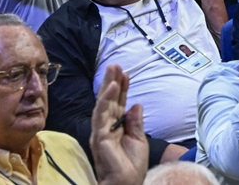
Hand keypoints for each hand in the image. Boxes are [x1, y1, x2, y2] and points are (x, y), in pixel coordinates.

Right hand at [90, 65, 148, 184]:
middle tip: (115, 65)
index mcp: (116, 128)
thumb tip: (136, 103)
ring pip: (103, 105)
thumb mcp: (138, 140)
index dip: (122, 88)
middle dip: (111, 82)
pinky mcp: (99, 137)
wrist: (125, 184)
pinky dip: (106, 100)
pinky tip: (112, 88)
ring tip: (113, 71)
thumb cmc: (130, 166)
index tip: (126, 73)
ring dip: (108, 87)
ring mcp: (101, 132)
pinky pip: (102, 116)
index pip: (118, 104)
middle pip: (108, 101)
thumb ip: (136, 122)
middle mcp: (106, 128)